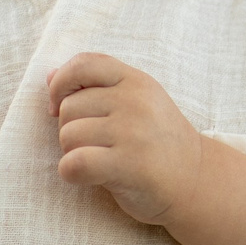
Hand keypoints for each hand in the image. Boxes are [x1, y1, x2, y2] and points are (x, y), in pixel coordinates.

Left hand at [47, 53, 208, 226]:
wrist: (196, 180)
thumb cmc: (158, 141)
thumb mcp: (138, 101)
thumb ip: (97, 86)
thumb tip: (49, 76)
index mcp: (136, 81)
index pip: (83, 64)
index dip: (60, 84)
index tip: (59, 106)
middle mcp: (135, 102)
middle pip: (68, 107)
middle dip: (71, 129)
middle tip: (96, 144)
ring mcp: (133, 133)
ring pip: (67, 136)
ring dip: (72, 153)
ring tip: (99, 160)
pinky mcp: (128, 166)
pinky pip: (74, 164)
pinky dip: (71, 173)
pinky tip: (89, 176)